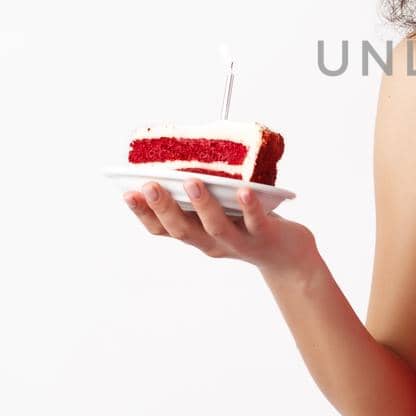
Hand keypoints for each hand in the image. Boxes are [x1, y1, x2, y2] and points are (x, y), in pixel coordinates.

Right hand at [123, 178, 317, 277]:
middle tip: (149, 186)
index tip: (127, 193)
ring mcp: (239, 242)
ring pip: (216, 227)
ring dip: (202, 205)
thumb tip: (184, 157)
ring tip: (192, 182)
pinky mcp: (266, 237)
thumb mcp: (219, 214)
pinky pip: (256, 222)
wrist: (288, 258)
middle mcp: (213, 243)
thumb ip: (201, 196)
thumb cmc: (249, 226)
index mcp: (197, 236)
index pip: (163, 230)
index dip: (143, 214)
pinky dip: (249, 207)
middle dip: (164, 208)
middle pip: (183, 230)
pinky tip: (243, 191)